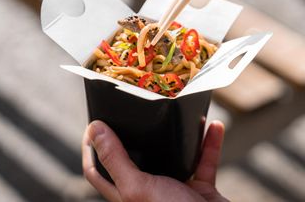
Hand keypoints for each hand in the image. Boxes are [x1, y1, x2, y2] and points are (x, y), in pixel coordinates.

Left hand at [82, 120, 228, 201]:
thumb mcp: (138, 186)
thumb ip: (116, 159)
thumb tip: (95, 130)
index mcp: (127, 193)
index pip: (97, 170)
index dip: (91, 148)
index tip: (93, 124)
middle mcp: (148, 190)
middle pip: (136, 157)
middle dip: (138, 133)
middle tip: (136, 110)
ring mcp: (174, 188)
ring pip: (174, 154)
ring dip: (180, 135)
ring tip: (180, 114)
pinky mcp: (199, 189)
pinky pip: (204, 160)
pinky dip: (209, 144)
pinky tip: (214, 127)